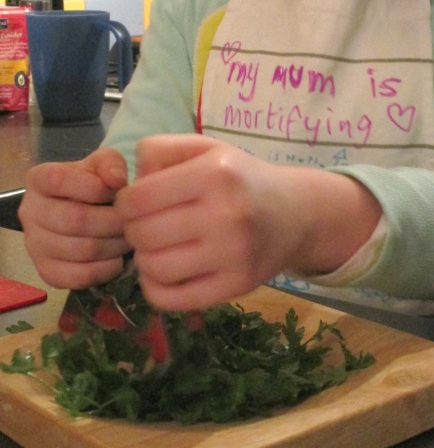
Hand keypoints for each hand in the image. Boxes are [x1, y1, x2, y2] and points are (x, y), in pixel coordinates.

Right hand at [19, 147, 129, 288]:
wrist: (84, 212)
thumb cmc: (94, 185)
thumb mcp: (102, 164)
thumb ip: (111, 163)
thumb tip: (116, 180)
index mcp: (38, 179)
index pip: (59, 180)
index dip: (94, 187)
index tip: (118, 190)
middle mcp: (30, 212)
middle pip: (74, 220)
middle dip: (113, 221)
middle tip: (132, 222)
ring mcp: (34, 245)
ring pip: (80, 250)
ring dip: (114, 246)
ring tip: (128, 239)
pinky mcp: (46, 271)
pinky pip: (79, 276)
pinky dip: (106, 269)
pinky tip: (117, 259)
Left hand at [115, 135, 310, 310]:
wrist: (294, 213)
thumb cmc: (240, 178)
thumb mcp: (205, 148)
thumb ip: (160, 151)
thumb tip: (127, 186)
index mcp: (215, 174)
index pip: (138, 199)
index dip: (125, 203)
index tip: (135, 204)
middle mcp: (227, 214)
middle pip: (142, 234)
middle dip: (133, 230)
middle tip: (147, 225)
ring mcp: (234, 255)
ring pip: (153, 268)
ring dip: (144, 258)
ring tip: (158, 246)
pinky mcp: (237, 286)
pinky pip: (171, 299)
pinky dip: (154, 288)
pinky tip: (163, 271)